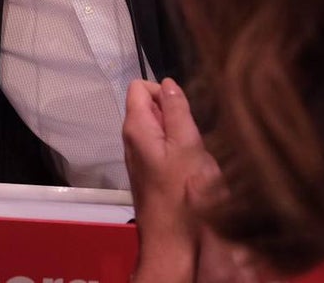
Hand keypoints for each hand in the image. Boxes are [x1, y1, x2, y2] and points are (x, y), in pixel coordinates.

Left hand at [123, 78, 216, 282]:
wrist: (173, 241)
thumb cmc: (183, 193)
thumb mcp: (187, 145)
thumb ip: (177, 111)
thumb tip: (168, 84)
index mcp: (135, 126)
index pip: (139, 86)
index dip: (163, 91)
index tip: (184, 111)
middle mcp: (130, 138)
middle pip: (149, 106)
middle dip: (173, 113)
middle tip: (192, 136)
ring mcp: (138, 156)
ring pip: (158, 127)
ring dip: (178, 133)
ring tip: (193, 153)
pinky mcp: (148, 171)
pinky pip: (161, 146)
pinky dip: (176, 149)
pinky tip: (189, 167)